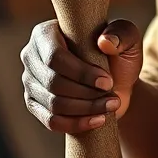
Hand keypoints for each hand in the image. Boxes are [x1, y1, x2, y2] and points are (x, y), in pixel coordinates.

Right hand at [20, 18, 142, 133]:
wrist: (115, 83)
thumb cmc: (117, 55)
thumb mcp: (127, 39)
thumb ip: (121, 34)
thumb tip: (104, 42)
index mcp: (46, 33)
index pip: (55, 57)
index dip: (81, 73)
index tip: (106, 82)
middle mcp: (32, 56)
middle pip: (53, 82)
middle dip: (86, 93)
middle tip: (112, 98)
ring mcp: (30, 82)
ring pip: (53, 104)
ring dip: (86, 109)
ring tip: (110, 106)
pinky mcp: (35, 105)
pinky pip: (51, 121)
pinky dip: (76, 124)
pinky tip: (98, 120)